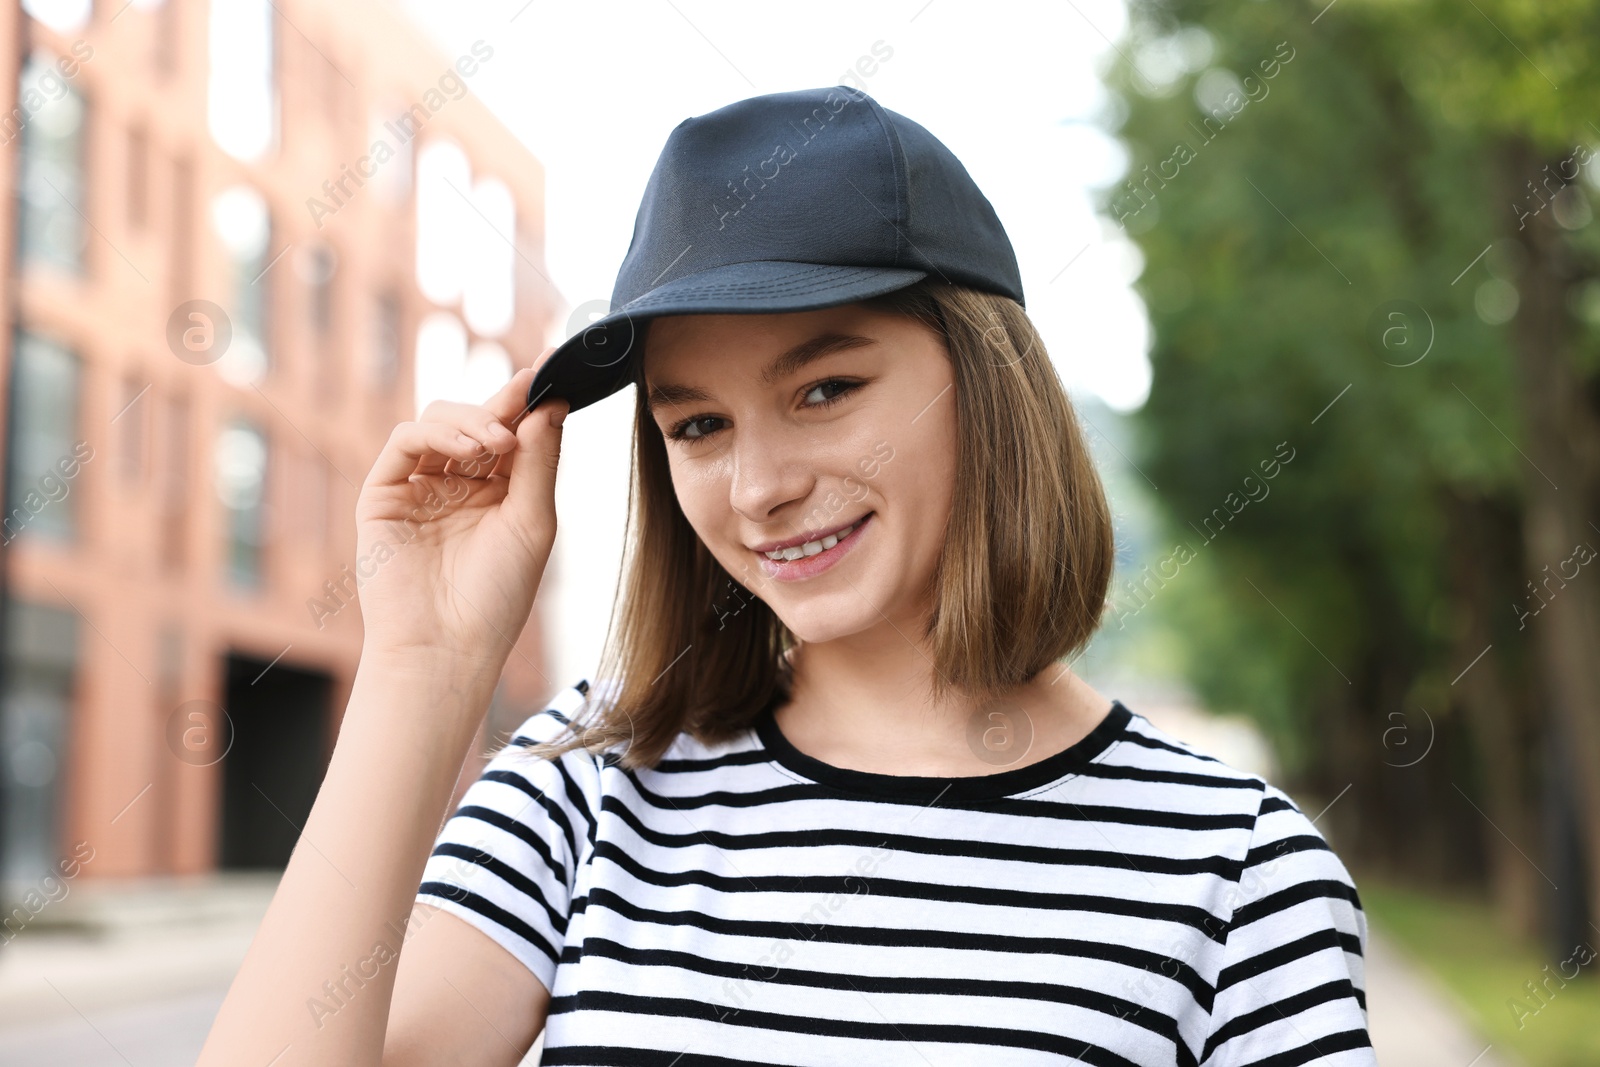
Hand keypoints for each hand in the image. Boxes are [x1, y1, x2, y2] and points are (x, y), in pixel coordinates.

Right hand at [352, 356, 569, 665]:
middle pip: (476, 419)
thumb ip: (539, 461)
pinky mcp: (384, 494)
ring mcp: (419, 487)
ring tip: (498, 442)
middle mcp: (458, 485)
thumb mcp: (534, 522)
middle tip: (530, 389)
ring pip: (439, 420)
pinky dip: (438, 433)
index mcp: (499, 492)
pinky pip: (406, 441)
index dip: (529, 400)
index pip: (512, 432)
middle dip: (503, 402)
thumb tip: (549, 404)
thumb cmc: (497, 597)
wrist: (447, 646)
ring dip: (473, 419)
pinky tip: (470, 449)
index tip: (554, 367)